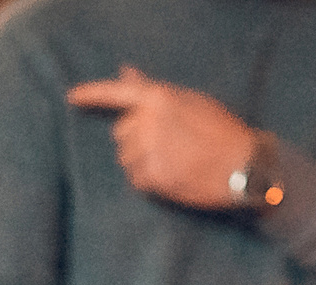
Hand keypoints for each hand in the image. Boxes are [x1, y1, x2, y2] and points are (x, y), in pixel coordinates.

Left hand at [66, 65, 252, 209]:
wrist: (243, 164)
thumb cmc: (220, 129)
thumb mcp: (187, 100)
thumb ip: (151, 88)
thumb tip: (125, 71)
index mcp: (157, 98)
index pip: (115, 93)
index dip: (91, 94)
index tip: (72, 98)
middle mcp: (148, 122)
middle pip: (120, 133)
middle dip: (136, 139)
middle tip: (166, 145)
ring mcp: (148, 150)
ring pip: (126, 158)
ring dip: (142, 161)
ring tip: (173, 161)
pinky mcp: (152, 177)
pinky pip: (136, 180)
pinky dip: (149, 181)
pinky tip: (172, 176)